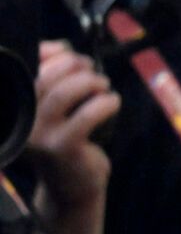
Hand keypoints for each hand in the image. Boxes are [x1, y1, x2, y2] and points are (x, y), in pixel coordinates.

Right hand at [26, 42, 118, 206]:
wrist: (71, 185)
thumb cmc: (66, 139)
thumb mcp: (54, 109)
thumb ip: (54, 79)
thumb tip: (61, 47)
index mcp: (16, 106)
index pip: (25, 68)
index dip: (48, 53)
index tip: (68, 51)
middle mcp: (19, 120)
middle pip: (43, 78)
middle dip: (73, 65)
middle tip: (92, 69)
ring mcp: (38, 135)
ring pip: (62, 93)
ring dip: (90, 82)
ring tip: (103, 85)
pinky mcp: (61, 147)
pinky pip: (87, 115)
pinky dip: (105, 103)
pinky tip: (112, 102)